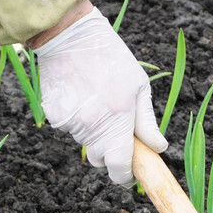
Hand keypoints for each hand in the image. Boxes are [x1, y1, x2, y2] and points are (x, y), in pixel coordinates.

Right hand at [33, 6, 167, 186]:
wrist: (70, 36)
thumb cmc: (111, 58)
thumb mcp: (138, 86)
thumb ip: (146, 122)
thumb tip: (158, 147)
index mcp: (118, 120)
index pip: (119, 166)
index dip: (125, 177)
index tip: (129, 176)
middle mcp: (92, 126)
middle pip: (100, 160)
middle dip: (110, 153)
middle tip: (115, 130)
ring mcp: (70, 122)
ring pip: (85, 143)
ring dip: (93, 133)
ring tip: (96, 101)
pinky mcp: (54, 116)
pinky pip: (69, 129)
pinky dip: (76, 121)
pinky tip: (79, 97)